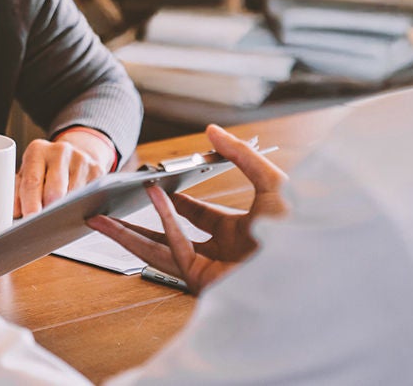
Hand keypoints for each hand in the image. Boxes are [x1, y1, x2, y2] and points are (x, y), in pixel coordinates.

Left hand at [15, 127, 114, 217]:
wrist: (71, 155)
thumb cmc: (44, 170)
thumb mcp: (26, 175)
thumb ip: (16, 193)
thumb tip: (13, 214)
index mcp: (37, 150)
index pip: (32, 181)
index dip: (30, 203)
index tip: (29, 219)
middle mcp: (60, 150)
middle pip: (55, 190)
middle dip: (48, 210)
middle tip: (43, 222)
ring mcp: (81, 159)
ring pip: (73, 196)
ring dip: (65, 210)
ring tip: (58, 213)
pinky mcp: (98, 170)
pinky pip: (89, 197)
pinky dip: (81, 206)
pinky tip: (74, 207)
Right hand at [86, 124, 288, 293]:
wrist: (316, 263)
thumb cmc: (303, 227)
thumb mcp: (271, 182)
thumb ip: (239, 155)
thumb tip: (211, 130)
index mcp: (239, 234)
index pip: (197, 219)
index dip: (173, 203)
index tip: (153, 187)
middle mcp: (221, 254)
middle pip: (166, 238)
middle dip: (133, 226)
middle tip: (108, 212)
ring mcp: (210, 270)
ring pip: (157, 250)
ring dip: (125, 235)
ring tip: (96, 220)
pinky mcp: (204, 282)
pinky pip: (174, 248)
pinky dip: (160, 223)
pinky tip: (149, 199)